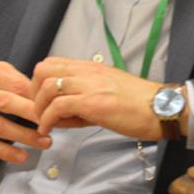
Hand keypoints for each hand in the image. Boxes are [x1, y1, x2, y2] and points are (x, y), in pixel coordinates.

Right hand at [0, 58, 50, 162]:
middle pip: (8, 105)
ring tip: (45, 141)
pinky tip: (22, 156)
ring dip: (24, 137)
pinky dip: (4, 152)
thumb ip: (12, 77)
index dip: (35, 95)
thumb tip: (37, 91)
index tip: (53, 103)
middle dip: (33, 115)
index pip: (15, 84)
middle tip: (55, 123)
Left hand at [32, 56, 167, 140]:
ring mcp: (90, 85)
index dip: (39, 82)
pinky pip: (58, 106)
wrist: (160, 108)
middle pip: (43, 69)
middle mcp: (87, 71)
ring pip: (47, 86)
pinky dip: (47, 120)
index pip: (52, 62)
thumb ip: (83, 97)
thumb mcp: (106, 92)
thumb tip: (60, 114)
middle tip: (39, 112)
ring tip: (44, 124)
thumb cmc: (137, 104)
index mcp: (90, 67)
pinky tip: (50, 131)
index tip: (41, 102)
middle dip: (34, 92)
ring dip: (39, 108)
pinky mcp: (93, 103)